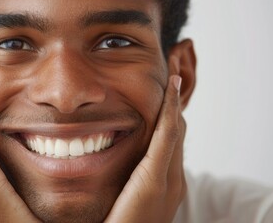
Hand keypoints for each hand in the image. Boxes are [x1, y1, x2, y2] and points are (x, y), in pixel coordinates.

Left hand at [105, 57, 186, 222]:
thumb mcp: (121, 200)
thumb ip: (119, 180)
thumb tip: (95, 158)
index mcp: (162, 184)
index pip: (169, 140)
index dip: (167, 113)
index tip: (162, 90)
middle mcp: (171, 181)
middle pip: (177, 131)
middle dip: (174, 103)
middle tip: (173, 71)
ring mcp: (168, 182)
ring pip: (176, 131)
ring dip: (174, 102)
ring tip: (174, 74)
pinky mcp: (157, 183)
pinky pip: (167, 139)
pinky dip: (170, 113)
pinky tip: (170, 90)